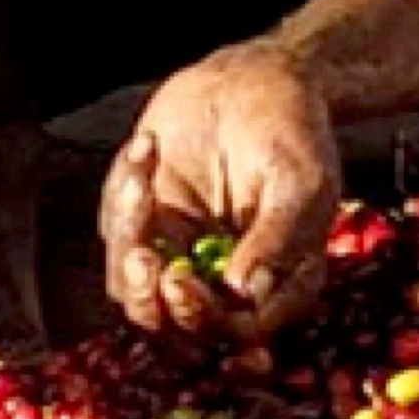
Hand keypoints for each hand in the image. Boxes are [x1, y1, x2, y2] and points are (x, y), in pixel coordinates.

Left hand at [101, 43, 339, 339]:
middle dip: (154, 310)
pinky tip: (149, 148)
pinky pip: (117, 240)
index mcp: (276, 288)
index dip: (207, 325)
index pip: (238, 337)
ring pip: (135, 300)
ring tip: (143, 182)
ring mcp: (180, 261)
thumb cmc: (291, 131)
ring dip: (128, 249)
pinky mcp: (146, 230)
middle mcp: (226, 288)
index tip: (182, 286)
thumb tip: (247, 293)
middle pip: (177, 340)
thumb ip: (279, 239)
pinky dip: (123, 199)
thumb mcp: (301, 180)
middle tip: (148, 259)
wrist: (257, 79)